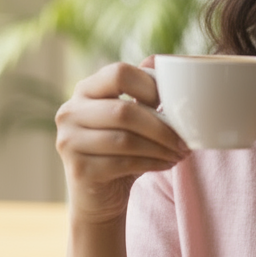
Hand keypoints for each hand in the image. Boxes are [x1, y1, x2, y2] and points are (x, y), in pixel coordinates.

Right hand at [55, 60, 188, 225]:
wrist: (99, 196)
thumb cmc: (121, 150)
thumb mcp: (132, 117)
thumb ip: (143, 90)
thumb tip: (162, 60)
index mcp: (85, 90)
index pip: (118, 73)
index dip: (149, 85)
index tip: (171, 104)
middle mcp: (70, 112)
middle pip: (123, 111)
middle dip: (162, 126)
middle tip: (186, 139)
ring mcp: (69, 141)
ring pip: (125, 139)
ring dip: (161, 147)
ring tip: (181, 153)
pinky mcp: (78, 169)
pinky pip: (123, 163)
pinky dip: (153, 163)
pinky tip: (168, 163)